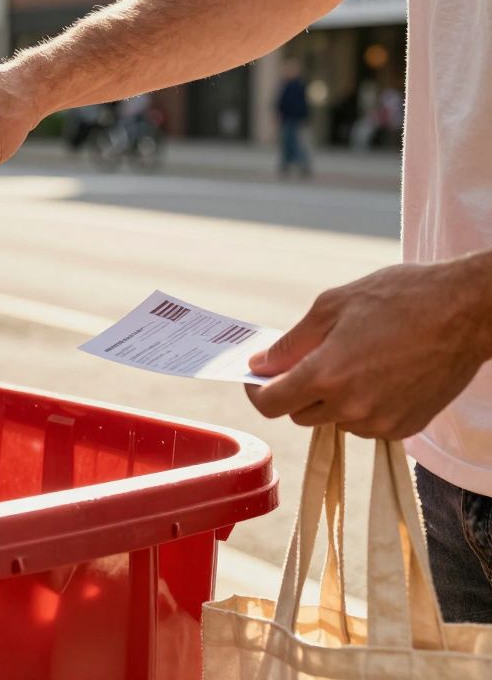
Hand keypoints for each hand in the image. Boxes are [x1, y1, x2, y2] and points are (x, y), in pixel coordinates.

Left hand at [245, 255, 491, 438]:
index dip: (258, 391)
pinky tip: (382, 375)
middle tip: (316, 358)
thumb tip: (260, 364)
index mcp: (327, 375)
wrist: (468, 311)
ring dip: (332, 400)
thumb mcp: (333, 306)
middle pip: (299, 414)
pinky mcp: (405, 428)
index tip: (260, 377)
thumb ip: (291, 343)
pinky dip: (363, 407)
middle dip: (298, 390)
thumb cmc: (401, 298)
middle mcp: (351, 406)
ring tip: (358, 361)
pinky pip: (366, 425)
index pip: (271, 404)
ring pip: (334, 420)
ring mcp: (380, 422)